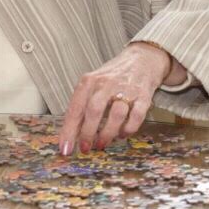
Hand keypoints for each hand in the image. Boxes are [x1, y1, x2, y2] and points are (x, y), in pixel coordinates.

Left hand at [59, 42, 175, 154]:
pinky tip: (121, 134)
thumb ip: (82, 106)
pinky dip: (128, 130)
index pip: (75, 108)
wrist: (141, 60)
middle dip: (87, 133)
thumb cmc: (111, 78)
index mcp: (88, 81)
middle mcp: (106, 84)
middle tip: (85, 148)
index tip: (65, 148)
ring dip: (107, 134)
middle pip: (94, 111)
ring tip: (101, 144)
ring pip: (115, 115)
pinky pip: (136, 117)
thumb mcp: (92, 86)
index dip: (69, 130)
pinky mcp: (143, 96)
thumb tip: (71, 135)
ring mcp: (126, 89)